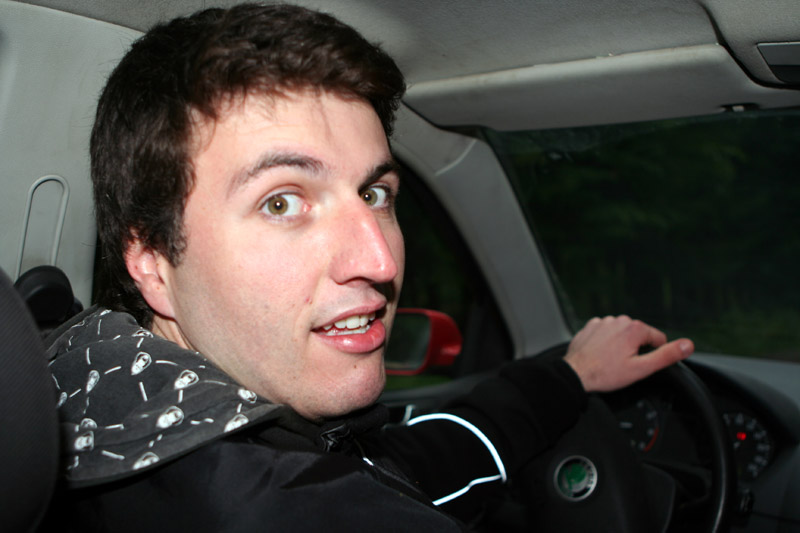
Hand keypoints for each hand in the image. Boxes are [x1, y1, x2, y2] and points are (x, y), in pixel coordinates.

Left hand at [564, 315, 693, 392]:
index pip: (658, 338)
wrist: (575, 374)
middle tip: (624, 364)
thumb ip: (666, 355)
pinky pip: (606, 333)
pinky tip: (601, 354)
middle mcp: (619, 320)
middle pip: (639, 335)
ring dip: (620, 345)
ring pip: (622, 334)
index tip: (640, 363)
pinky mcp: (591, 326)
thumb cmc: (605, 374)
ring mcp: (603, 322)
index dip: (653, 353)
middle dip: (636, 349)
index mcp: (635, 328)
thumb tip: (688, 345)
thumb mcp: (642, 368)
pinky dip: (606, 342)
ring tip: (610, 360)